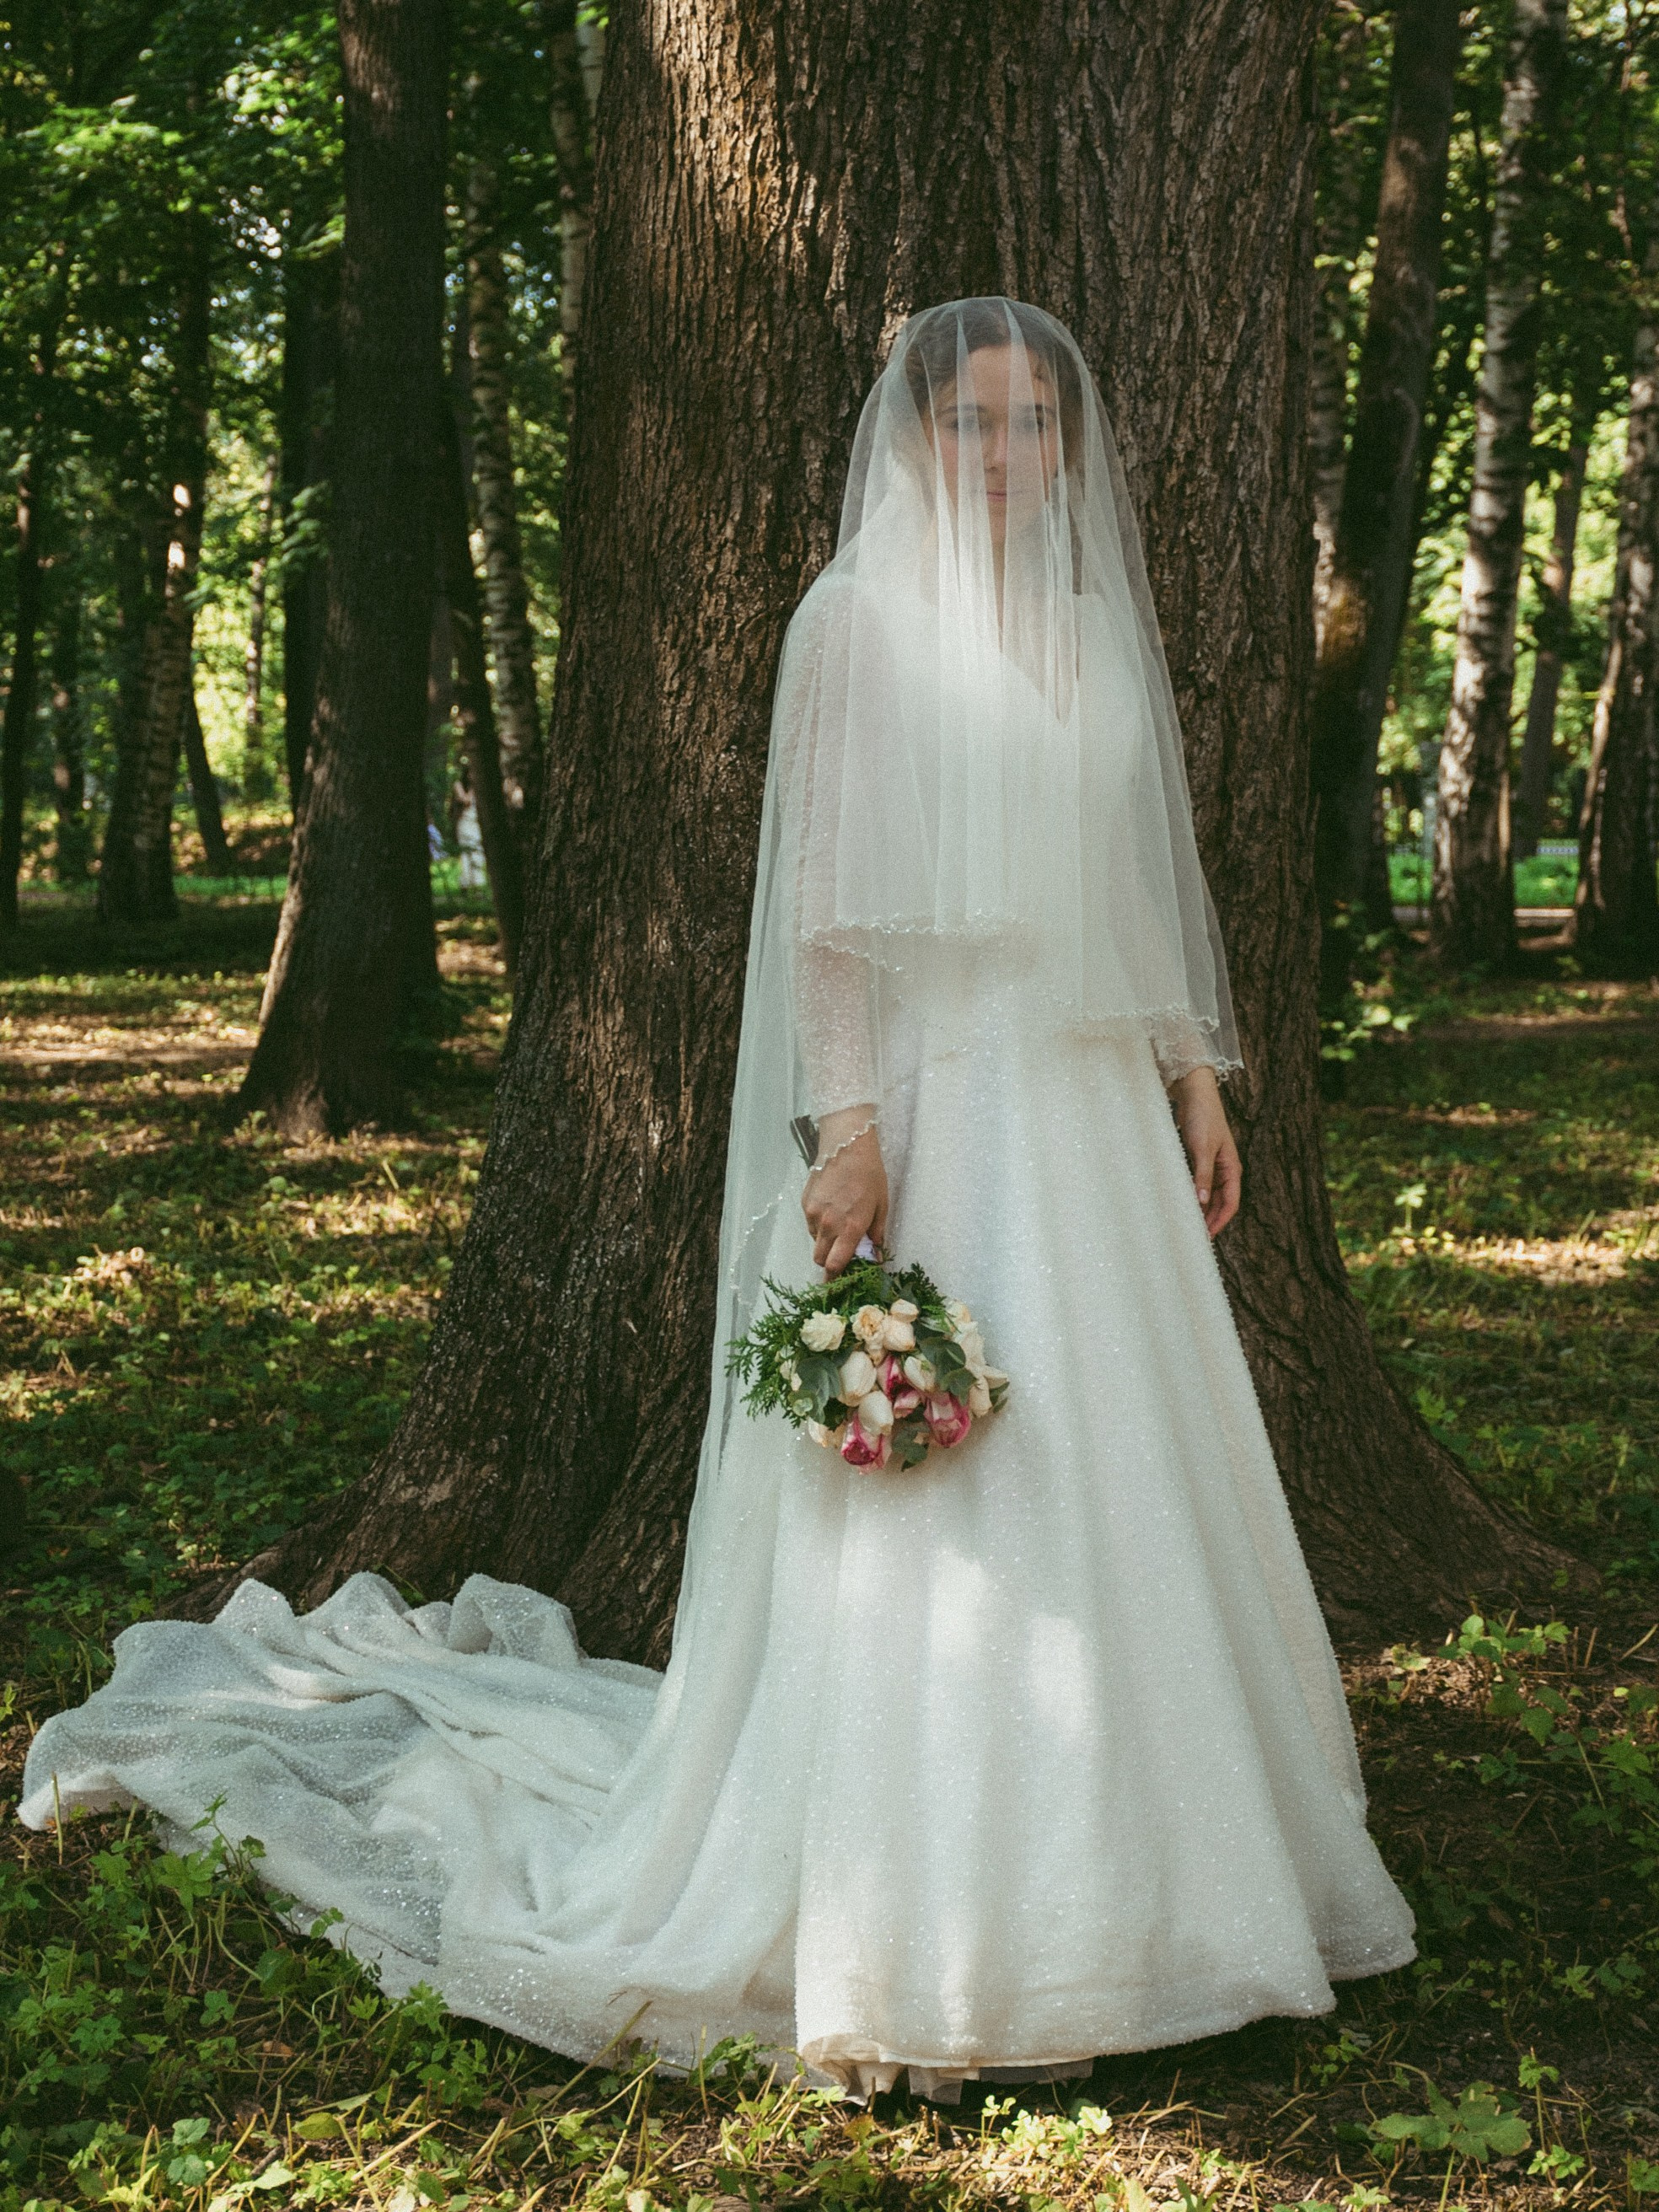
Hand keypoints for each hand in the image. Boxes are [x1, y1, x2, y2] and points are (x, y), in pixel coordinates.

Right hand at [803, 1113, 887, 1275]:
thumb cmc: (870, 1175)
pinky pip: (810, 1224)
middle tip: (840, 1257)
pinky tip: (830, 1209)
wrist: (847, 1146)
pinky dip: (819, 1225)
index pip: (836, 1264)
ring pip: (815, 1241)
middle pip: (820, 1258)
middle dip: (829, 1263)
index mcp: (850, 1228)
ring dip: (825, 1242)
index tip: (838, 1284)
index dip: (835, 1277)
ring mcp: (813, 1214)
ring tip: (838, 1226)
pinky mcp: (805, 1203)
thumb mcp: (881, 1206)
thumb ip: (876, 1234)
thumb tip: (876, 1257)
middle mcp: (828, 1224)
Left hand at [1168, 1066, 1240, 1236]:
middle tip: (1194, 1235)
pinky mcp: (1198, 1160)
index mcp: (1231, 1169)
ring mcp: (1211, 1166)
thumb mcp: (1203, 1149)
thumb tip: (1201, 1202)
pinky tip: (1179, 1202)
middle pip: (1219, 1202)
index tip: (1207, 1236)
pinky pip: (1196, 1183)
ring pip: (1207, 1195)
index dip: (1220, 1221)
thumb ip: (1203, 1175)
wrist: (1194, 1094)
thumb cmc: (1204, 1118)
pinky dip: (1190, 1194)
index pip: (1230, 1203)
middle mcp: (1223, 1170)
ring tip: (1185, 1223)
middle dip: (1209, 1219)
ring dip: (1199, 1209)